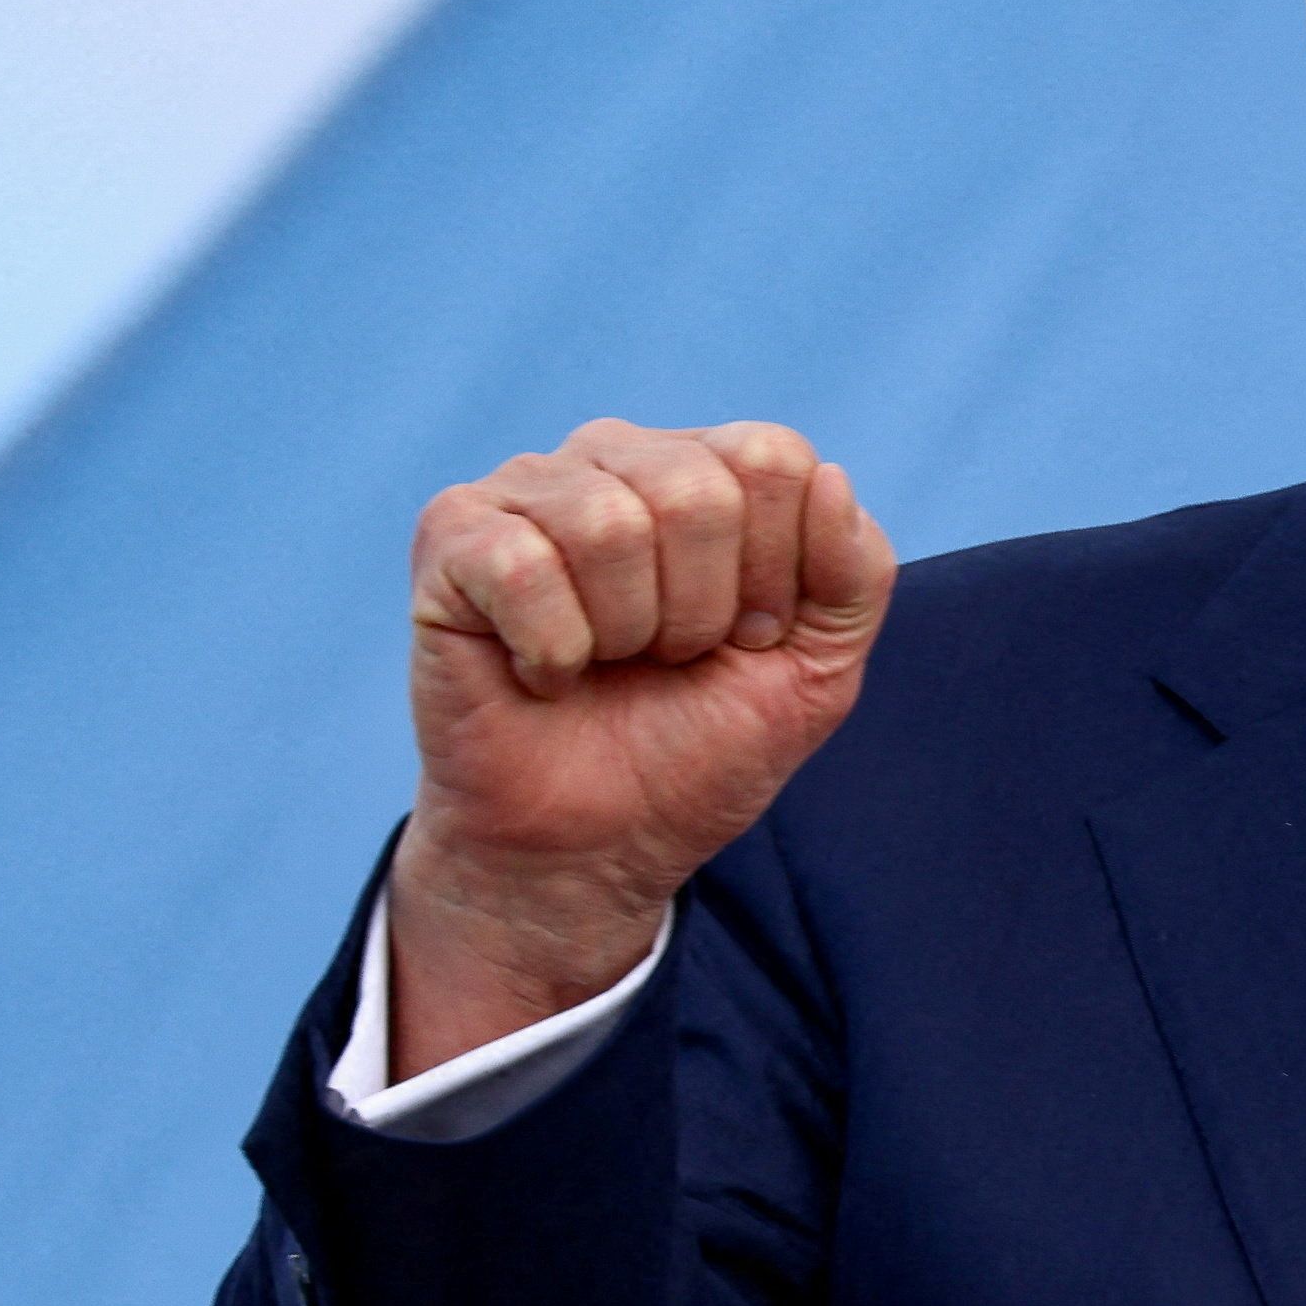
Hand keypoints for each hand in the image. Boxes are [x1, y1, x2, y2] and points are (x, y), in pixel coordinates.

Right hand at [388, 419, 894, 1071]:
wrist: (595, 848)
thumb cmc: (698, 749)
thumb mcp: (817, 671)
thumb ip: (854, 572)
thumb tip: (827, 473)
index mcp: (707, 468)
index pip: (772, 458)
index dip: (775, 577)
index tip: (744, 641)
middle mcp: (616, 457)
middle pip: (697, 490)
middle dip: (701, 613)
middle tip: (668, 661)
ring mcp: (527, 489)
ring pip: (608, 525)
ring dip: (625, 633)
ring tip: (605, 664)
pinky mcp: (451, 538)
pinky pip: (521, 566)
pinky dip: (550, 649)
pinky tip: (542, 670)